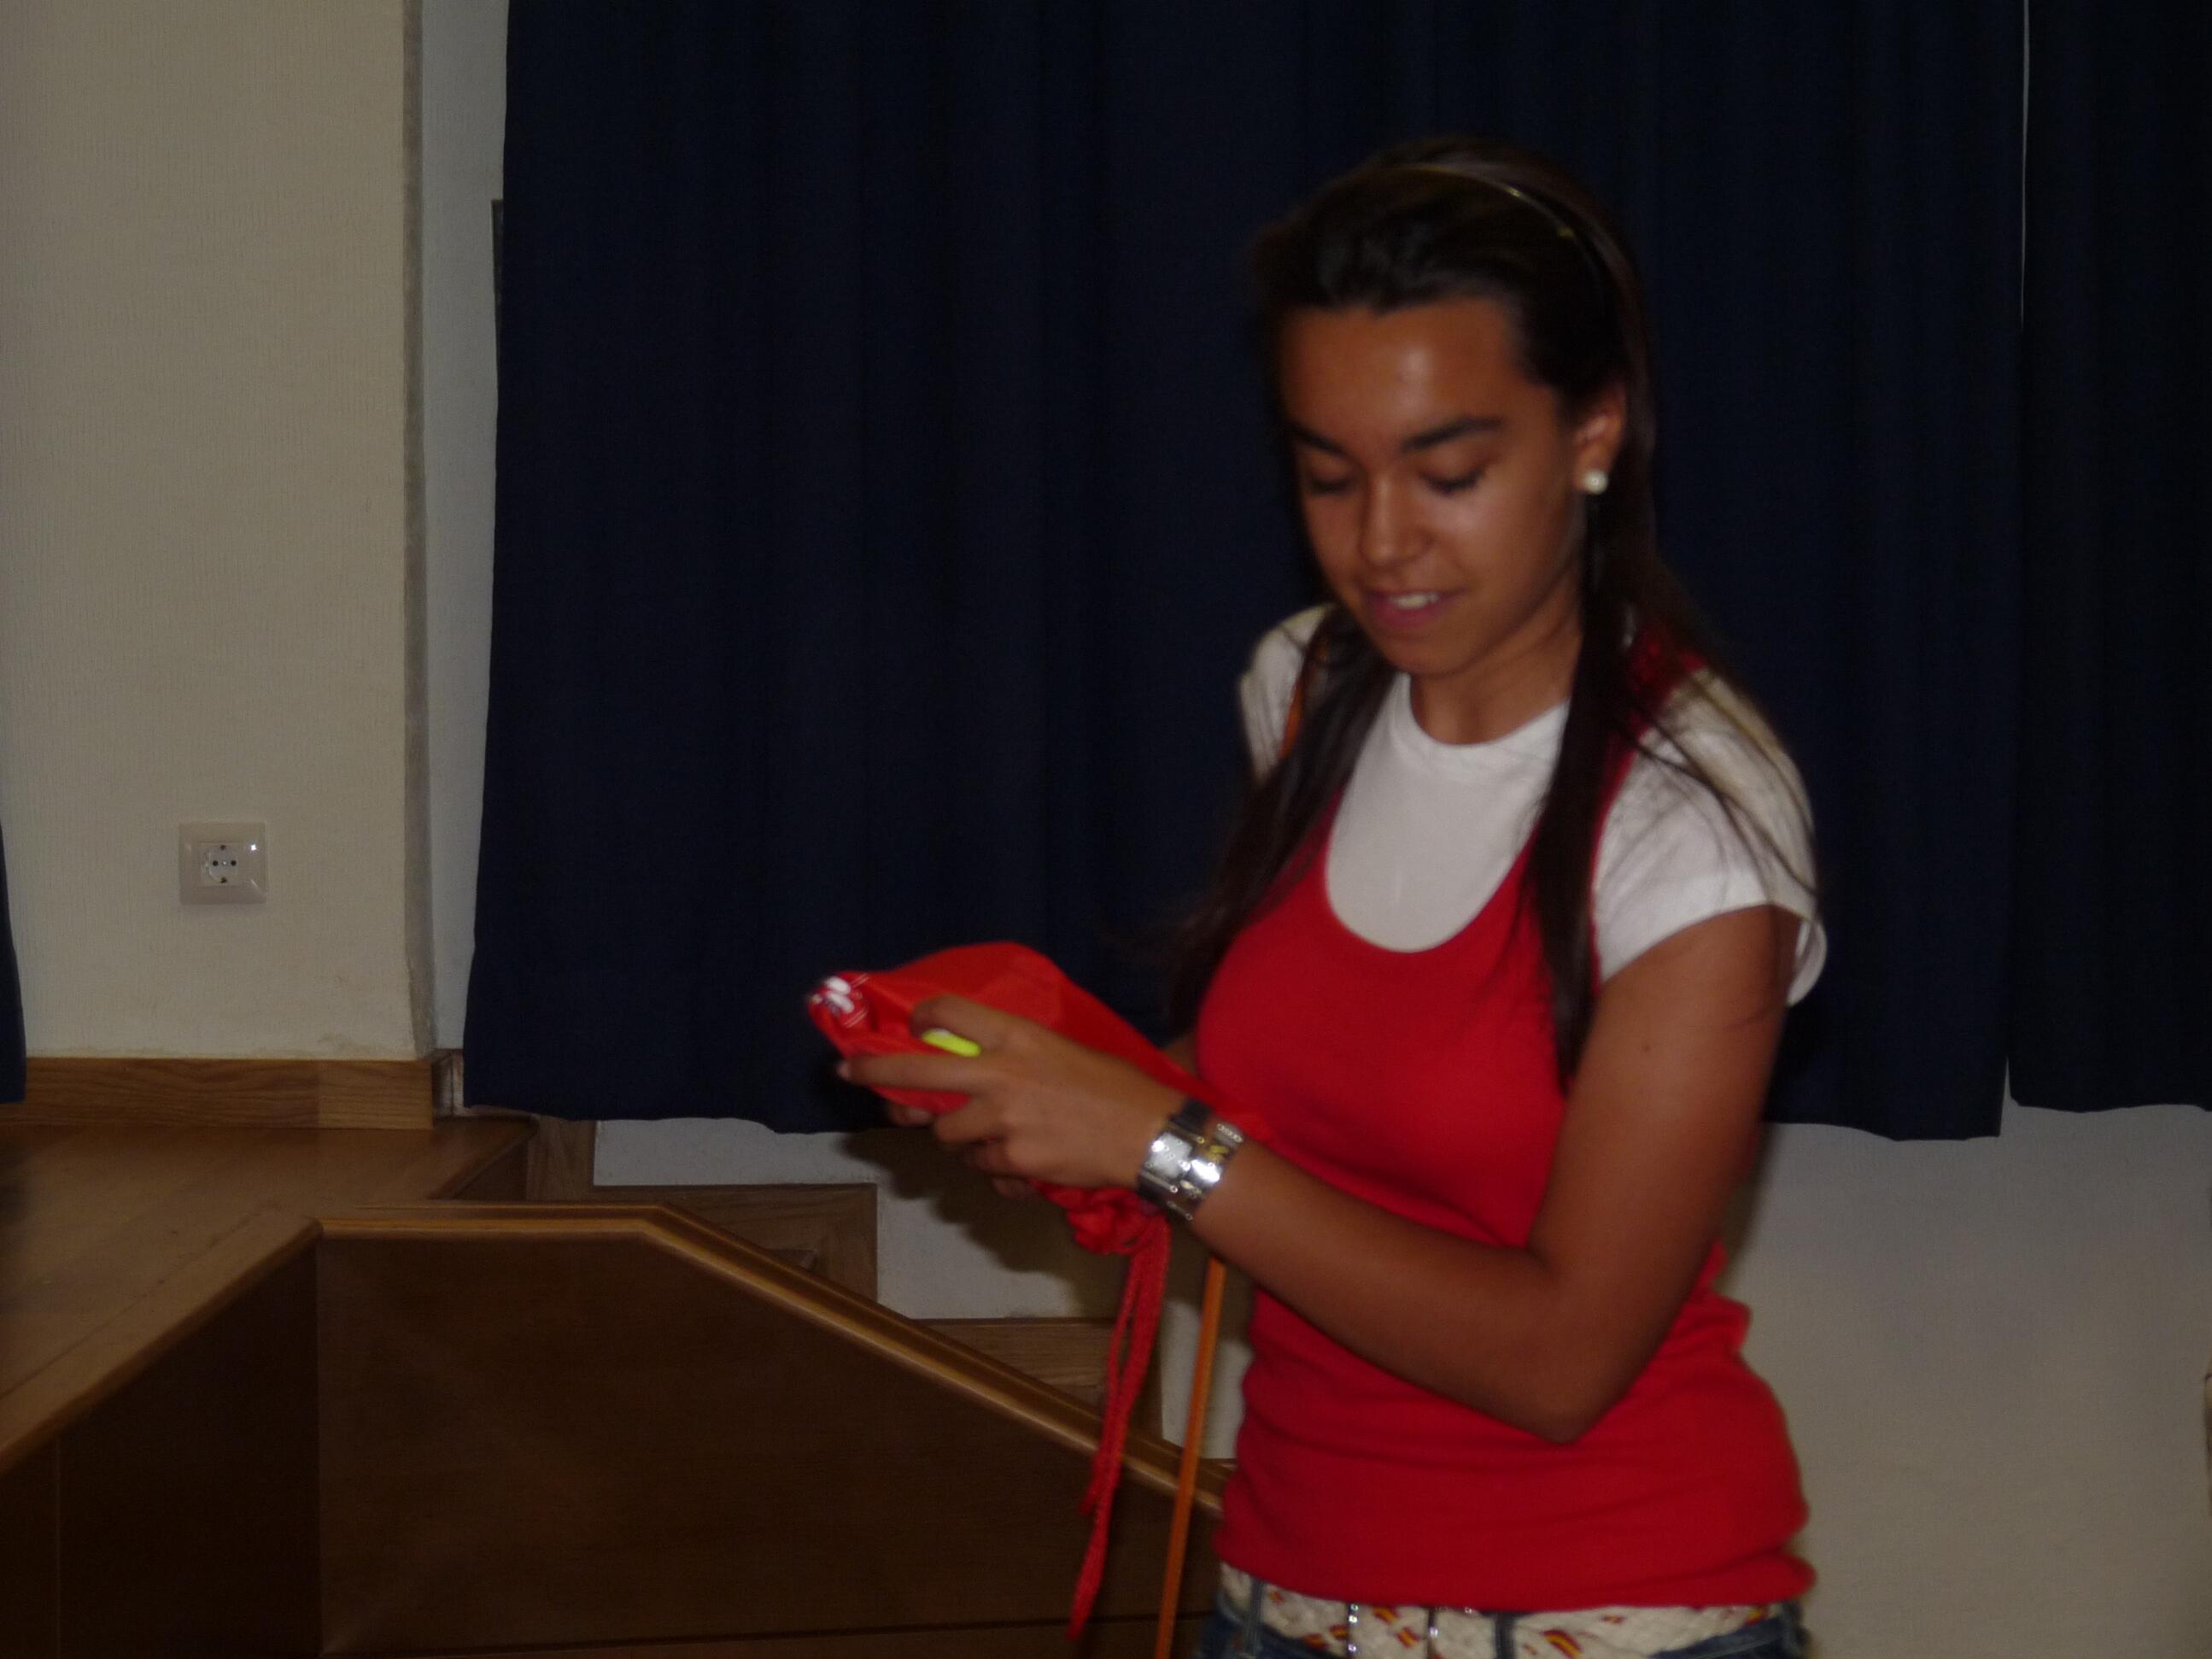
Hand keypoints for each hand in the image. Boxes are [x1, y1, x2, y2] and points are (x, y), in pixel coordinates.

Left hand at [842, 994, 1181, 1191]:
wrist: (1148, 1133)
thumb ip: (1014, 1055)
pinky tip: (1022, 1162)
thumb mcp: (1061, 1049)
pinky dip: (994, 1167)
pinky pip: (981, 1166)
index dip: (921, 1017)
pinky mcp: (1010, 1160)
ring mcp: (1001, 1120)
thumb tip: (970, 1068)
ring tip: (990, 1136)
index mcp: (1017, 1036)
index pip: (948, 1013)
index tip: (910, 1027)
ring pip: (944, 1133)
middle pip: (914, 1072)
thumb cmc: (1113, 1086)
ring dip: (957, 1137)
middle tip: (849, 1073)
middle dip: (874, 1073)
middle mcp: (999, 1074)